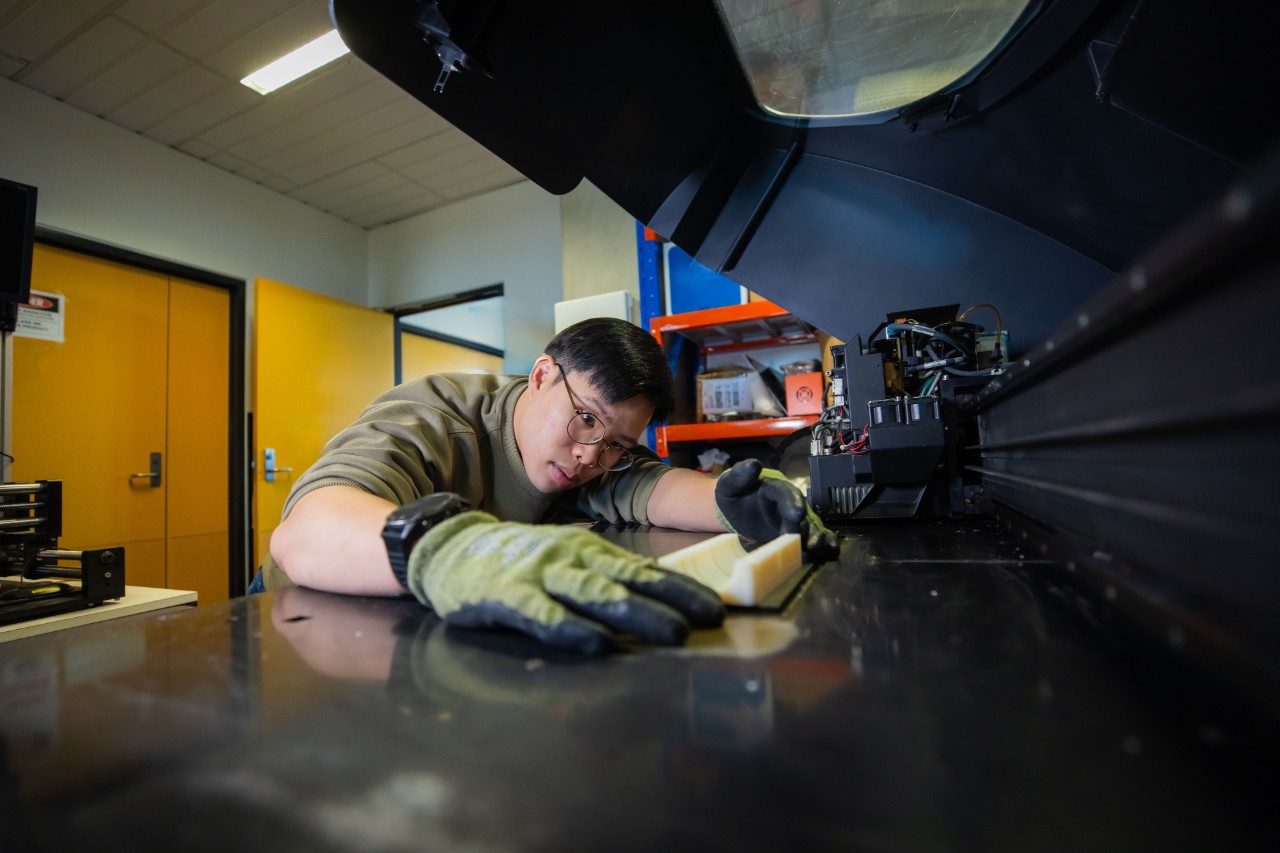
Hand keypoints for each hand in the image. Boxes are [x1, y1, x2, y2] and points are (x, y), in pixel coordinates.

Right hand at [405, 512, 725, 654]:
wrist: (449, 547)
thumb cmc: (515, 560)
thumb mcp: (564, 558)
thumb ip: (602, 576)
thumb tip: (657, 601)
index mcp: (589, 550)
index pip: (644, 570)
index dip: (681, 588)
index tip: (715, 608)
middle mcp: (571, 557)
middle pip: (628, 580)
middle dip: (672, 601)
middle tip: (708, 620)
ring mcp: (540, 573)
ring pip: (595, 594)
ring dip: (636, 612)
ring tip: (671, 631)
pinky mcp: (508, 594)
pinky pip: (544, 615)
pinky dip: (572, 629)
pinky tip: (596, 644)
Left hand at [714, 460, 838, 556]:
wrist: (739, 511)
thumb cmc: (735, 496)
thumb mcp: (729, 485)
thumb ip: (738, 476)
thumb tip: (753, 464)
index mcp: (775, 488)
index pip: (786, 493)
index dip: (793, 503)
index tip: (797, 514)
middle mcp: (792, 503)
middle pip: (803, 515)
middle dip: (803, 529)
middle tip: (800, 543)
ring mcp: (799, 520)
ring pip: (814, 529)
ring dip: (815, 541)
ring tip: (809, 553)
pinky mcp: (801, 535)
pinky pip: (819, 539)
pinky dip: (826, 547)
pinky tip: (824, 557)